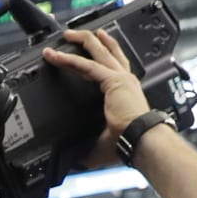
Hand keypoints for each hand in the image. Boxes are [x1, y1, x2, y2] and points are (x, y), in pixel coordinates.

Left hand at [42, 29, 151, 166]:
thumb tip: (74, 161)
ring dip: (81, 41)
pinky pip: (87, 66)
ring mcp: (120, 78)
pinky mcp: (113, 81)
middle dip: (92, 42)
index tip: (85, 58)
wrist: (139, 141)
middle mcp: (125, 81)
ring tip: (66, 36)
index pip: (110, 70)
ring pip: (97, 53)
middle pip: (108, 53)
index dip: (98, 61)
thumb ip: (87, 149)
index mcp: (125, 93)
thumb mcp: (101, 145)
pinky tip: (56, 57)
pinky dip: (70, 61)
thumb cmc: (128, 144)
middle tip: (77, 36)